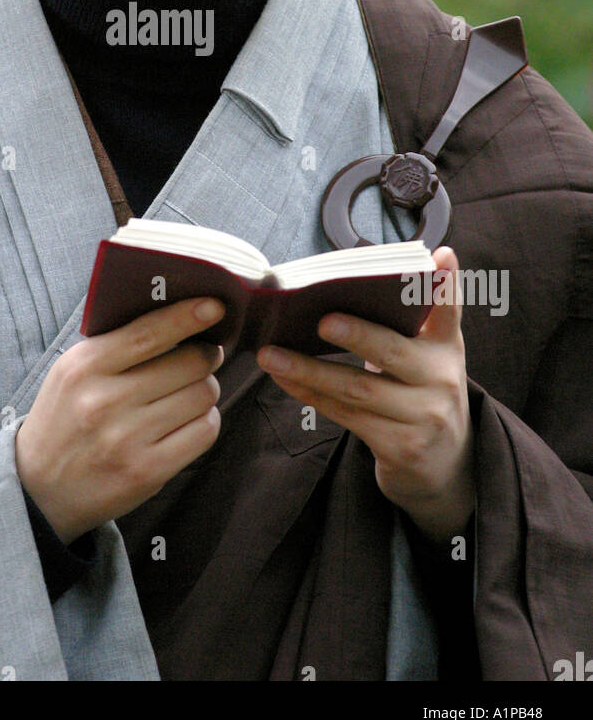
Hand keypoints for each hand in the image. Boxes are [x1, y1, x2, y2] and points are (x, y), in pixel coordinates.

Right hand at [14, 297, 224, 544]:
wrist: (38, 489)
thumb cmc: (64, 419)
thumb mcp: (72, 371)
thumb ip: (116, 344)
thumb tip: (177, 316)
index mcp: (85, 367)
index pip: (149, 332)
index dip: (188, 316)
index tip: (215, 307)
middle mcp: (105, 401)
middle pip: (189, 363)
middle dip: (205, 356)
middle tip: (203, 356)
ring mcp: (127, 439)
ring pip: (202, 395)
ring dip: (206, 389)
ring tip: (191, 391)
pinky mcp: (147, 472)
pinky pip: (204, 432)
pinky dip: (206, 420)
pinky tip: (190, 420)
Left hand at [256, 247, 474, 542]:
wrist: (445, 463)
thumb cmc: (422, 390)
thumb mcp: (428, 355)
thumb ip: (408, 320)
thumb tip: (354, 278)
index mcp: (447, 347)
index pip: (449, 309)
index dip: (447, 283)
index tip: (441, 256)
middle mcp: (440, 379)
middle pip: (393, 353)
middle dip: (357, 335)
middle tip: (322, 320)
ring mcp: (421, 417)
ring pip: (358, 390)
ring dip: (308, 370)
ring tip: (269, 354)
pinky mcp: (399, 446)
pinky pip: (344, 416)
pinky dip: (309, 394)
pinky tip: (282, 377)